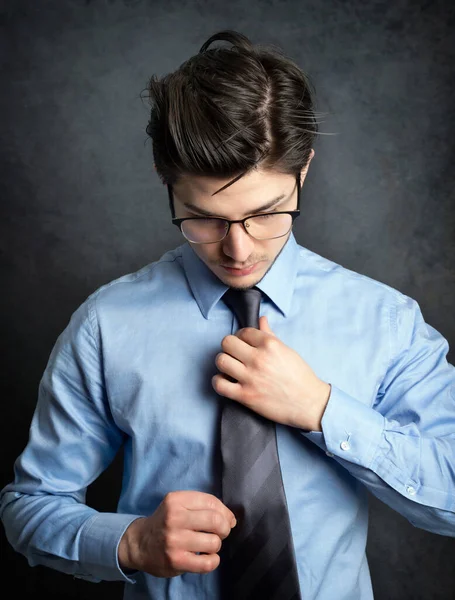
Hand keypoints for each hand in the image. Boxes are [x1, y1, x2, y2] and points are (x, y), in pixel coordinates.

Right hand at [118, 490, 235, 576]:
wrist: (140, 543)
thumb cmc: (166, 522)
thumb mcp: (178, 504)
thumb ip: (203, 506)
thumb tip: (231, 519)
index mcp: (176, 500)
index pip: (211, 502)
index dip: (225, 512)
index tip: (227, 519)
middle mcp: (174, 518)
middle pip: (216, 521)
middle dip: (224, 528)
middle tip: (220, 532)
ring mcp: (174, 541)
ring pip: (214, 542)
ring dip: (216, 545)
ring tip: (208, 545)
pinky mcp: (176, 561)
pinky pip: (208, 563)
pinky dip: (213, 561)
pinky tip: (207, 557)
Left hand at [212, 316, 330, 430]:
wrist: (309, 403)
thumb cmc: (300, 376)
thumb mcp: (287, 350)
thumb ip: (270, 334)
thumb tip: (261, 319)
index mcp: (270, 345)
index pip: (243, 332)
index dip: (242, 337)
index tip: (245, 344)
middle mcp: (258, 359)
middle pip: (227, 343)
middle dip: (230, 347)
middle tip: (236, 354)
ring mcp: (250, 378)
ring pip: (221, 361)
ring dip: (224, 362)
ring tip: (231, 367)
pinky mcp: (245, 396)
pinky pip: (219, 384)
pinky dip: (219, 381)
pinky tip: (227, 381)